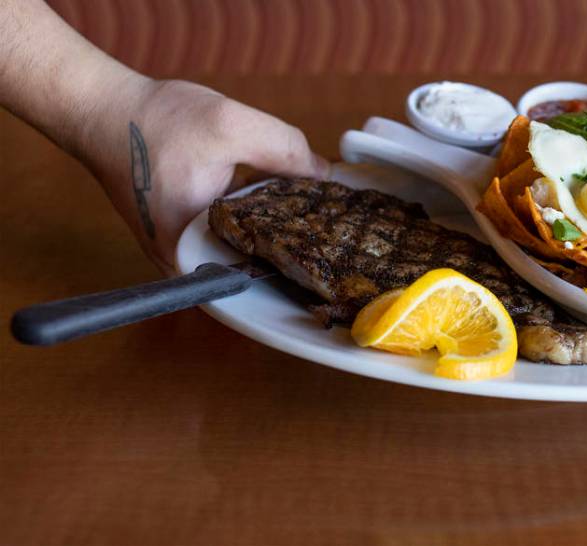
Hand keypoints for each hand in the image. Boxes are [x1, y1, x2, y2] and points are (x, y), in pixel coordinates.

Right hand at [82, 79, 329, 273]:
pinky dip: (245, 219)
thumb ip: (284, 150)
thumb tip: (323, 175)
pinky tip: (270, 200)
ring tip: (304, 213)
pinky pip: (222, 236)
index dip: (300, 253)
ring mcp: (176, 253)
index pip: (261, 269)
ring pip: (238, 250)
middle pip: (251, 265)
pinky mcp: (175, 238)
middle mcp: (182, 263)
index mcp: (194, 249)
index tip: (330, 241)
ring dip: (267, 230)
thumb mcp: (232, 126)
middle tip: (327, 226)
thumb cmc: (156, 120)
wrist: (102, 110)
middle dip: (288, 244)